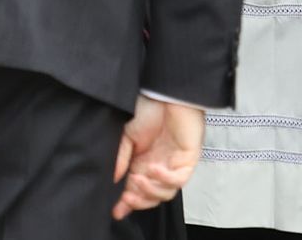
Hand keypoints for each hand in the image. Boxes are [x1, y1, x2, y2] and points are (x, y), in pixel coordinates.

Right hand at [111, 96, 204, 219]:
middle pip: (152, 197)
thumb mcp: (127, 134)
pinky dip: (165, 178)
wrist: (165, 91)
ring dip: (151, 191)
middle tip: (126, 199)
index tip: (115, 210)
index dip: (126, 202)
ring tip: (137, 179)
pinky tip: (153, 168)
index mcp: (143, 162)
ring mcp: (174, 164)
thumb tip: (113, 179)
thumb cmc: (148, 108)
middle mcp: (159, 167)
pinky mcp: (188, 159)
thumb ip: (121, 158)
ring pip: (166, 193)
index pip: (136, 189)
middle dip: (139, 202)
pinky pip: (179, 179)